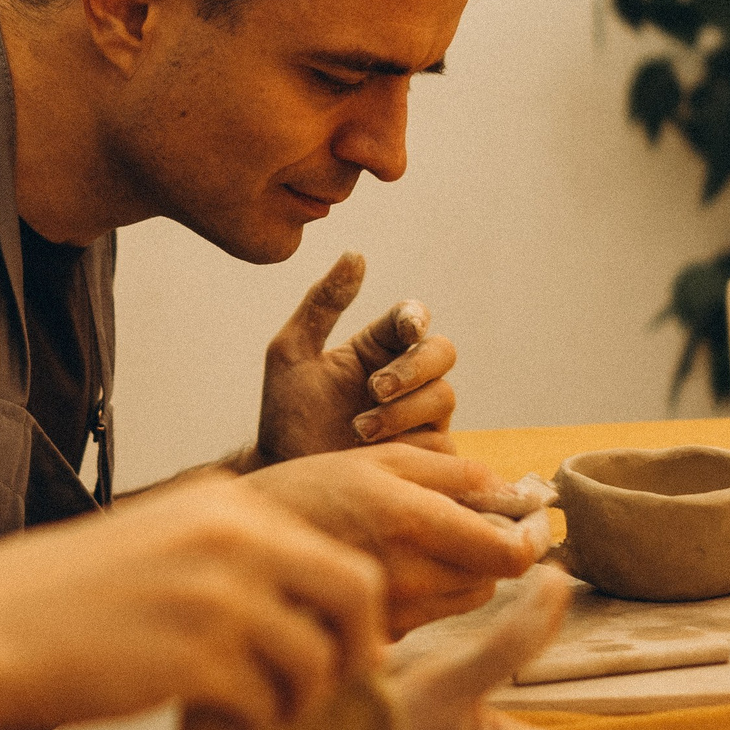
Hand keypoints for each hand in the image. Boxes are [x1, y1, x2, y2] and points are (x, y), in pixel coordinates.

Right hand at [0, 478, 386, 729]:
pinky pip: (264, 704)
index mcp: (227, 505)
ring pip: (315, 661)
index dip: (356, 613)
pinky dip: (253, 725)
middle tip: (331, 691)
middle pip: (355, 595)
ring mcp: (216, 597)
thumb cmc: (72, 594)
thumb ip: (233, 554)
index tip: (348, 650)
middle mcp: (233, 539)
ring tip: (263, 712)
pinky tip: (220, 724)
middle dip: (354, 653)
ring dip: (300, 700)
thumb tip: (311, 600)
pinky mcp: (193, 659)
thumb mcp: (162, 539)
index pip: (339, 554)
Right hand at [243, 448, 549, 633]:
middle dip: (495, 550)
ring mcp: (387, 614)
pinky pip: (429, 619)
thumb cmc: (305, 490)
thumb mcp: (378, 459)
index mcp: (408, 520)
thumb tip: (517, 491)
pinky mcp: (373, 640)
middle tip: (475, 521)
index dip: (533, 537)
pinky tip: (398, 567)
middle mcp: (403, 575)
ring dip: (464, 573)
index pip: (508, 553)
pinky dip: (430, 594)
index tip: (533, 520)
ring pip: (464, 602)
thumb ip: (454, 473)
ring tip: (428, 543)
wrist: (231, 549)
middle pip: (491, 580)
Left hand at [250, 252, 457, 464]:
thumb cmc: (286, 415)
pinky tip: (374, 452)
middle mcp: (405, 379)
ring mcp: (419, 418)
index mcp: (376, 348)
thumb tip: (356, 255)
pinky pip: (443, 442)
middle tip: (376, 387)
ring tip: (359, 428)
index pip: (411, 319)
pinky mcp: (426, 456)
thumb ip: (322, 304)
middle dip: (414, 367)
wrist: (284, 474)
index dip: (415, 318)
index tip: (405, 328)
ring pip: (444, 396)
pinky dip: (412, 442)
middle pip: (443, 352)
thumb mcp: (292, 353)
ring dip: (404, 410)